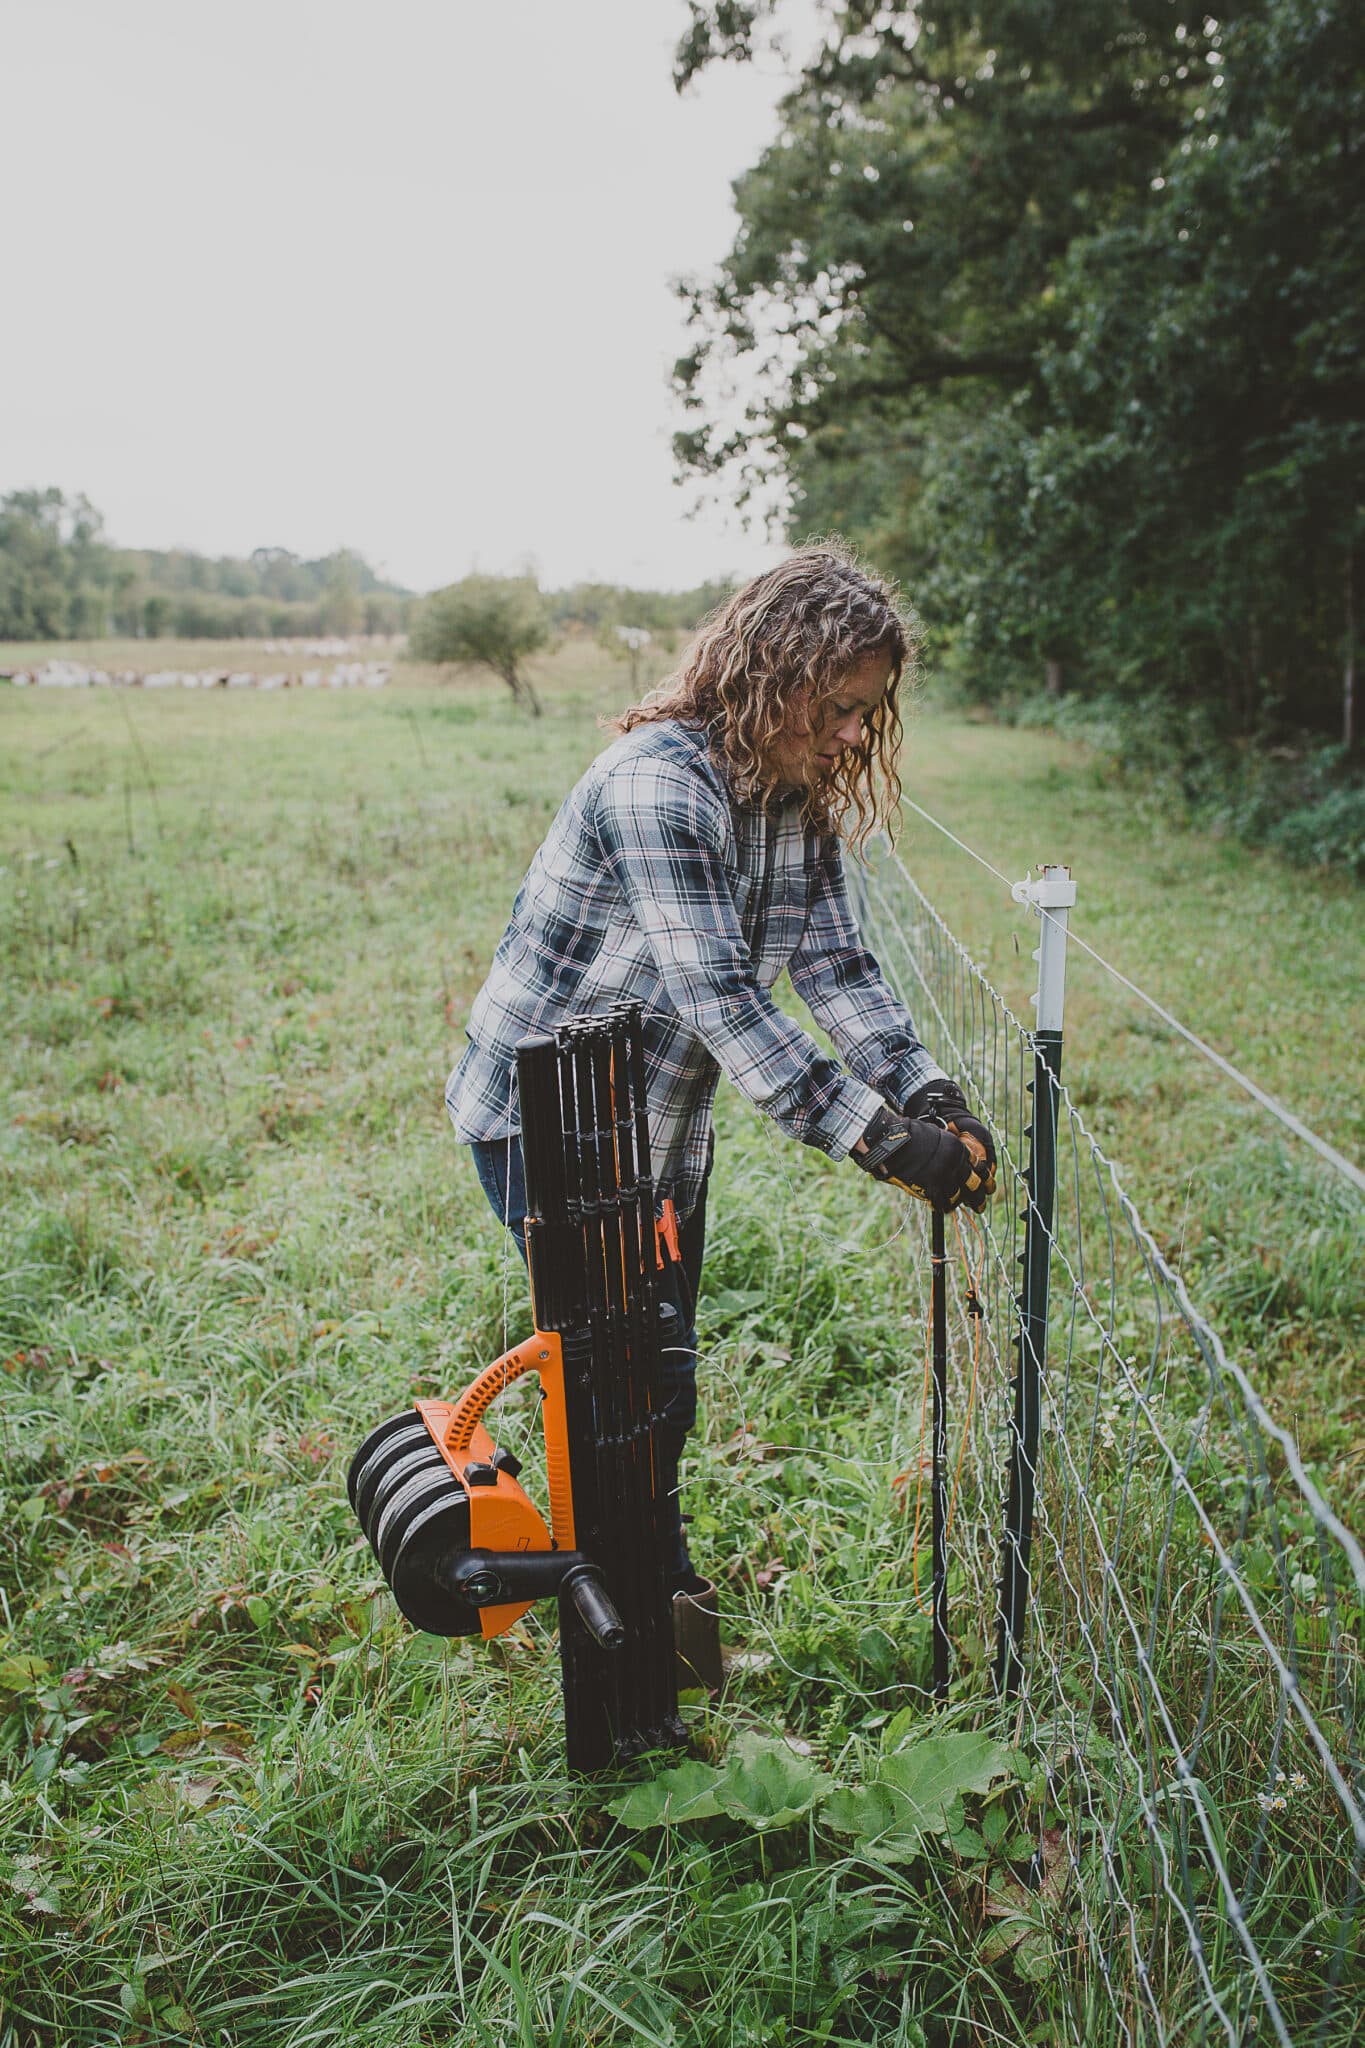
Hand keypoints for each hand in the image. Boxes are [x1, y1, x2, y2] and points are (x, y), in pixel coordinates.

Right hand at [852, 1105, 986, 1212]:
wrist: (894, 1144)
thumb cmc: (910, 1137)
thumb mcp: (937, 1137)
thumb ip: (948, 1151)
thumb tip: (952, 1165)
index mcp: (958, 1149)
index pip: (978, 1166)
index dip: (982, 1178)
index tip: (984, 1185)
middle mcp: (955, 1164)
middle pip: (974, 1185)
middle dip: (978, 1197)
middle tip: (980, 1206)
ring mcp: (944, 1177)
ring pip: (957, 1196)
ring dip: (957, 1203)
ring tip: (954, 1208)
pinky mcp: (931, 1189)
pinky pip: (942, 1203)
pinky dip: (942, 1207)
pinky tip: (941, 1208)